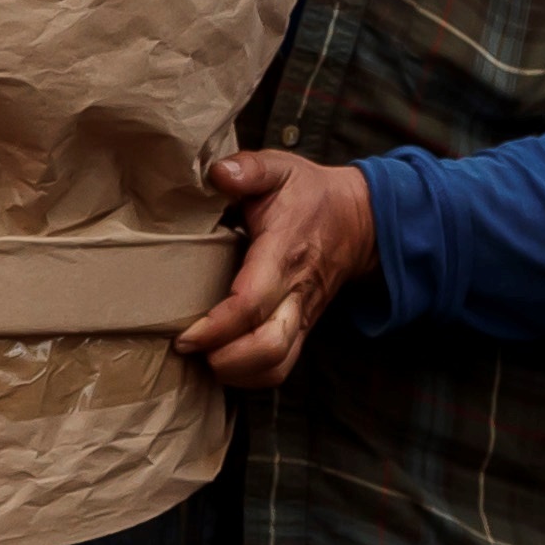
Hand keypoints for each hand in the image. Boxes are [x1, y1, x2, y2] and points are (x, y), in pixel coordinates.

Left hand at [175, 150, 376, 388]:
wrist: (358, 220)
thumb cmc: (310, 194)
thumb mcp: (281, 168)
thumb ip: (249, 168)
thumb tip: (217, 174)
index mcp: (283, 253)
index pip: (252, 302)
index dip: (217, 326)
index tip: (185, 334)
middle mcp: (296, 292)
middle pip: (270, 347)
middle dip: (225, 359)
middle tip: (187, 348)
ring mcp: (302, 315)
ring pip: (278, 365)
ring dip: (237, 373)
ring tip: (203, 358)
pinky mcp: (303, 328)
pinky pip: (281, 367)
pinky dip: (251, 376)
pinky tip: (224, 363)